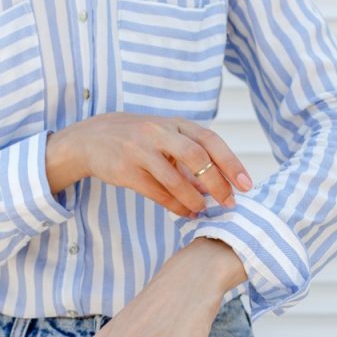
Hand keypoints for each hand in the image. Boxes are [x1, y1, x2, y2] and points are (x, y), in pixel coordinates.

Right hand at [45, 112, 253, 217]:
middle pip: (196, 156)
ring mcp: (140, 151)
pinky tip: (186, 213)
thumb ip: (191, 156)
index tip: (246, 185)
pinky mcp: (125, 171)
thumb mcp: (165, 137)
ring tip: (205, 211)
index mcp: (174, 123)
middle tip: (229, 203)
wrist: (90, 138)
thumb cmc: (138, 139)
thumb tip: (219, 185)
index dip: (230, 163)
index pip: (210, 140)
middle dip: (217, 183)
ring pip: (175, 179)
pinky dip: (175, 206)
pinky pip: (157, 193)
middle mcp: (158, 133)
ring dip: (195, 199)